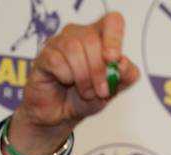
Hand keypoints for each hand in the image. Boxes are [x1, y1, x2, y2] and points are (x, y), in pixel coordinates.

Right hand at [5, 12, 139, 154]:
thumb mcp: (114, 90)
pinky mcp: (43, 56)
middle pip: (92, 39)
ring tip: (86, 93)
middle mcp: (79, 34)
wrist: (62, 115)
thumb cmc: (88, 97)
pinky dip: (66, 77)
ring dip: (84, 77)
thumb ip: (126, 77)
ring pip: (73, 49)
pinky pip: (57, 61)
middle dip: (99, 70)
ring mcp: (58, 43)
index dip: (114, 38)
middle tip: (102, 91)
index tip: (113, 59)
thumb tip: (124, 63)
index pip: (112, 21)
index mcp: (101, 38)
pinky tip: (65, 82)